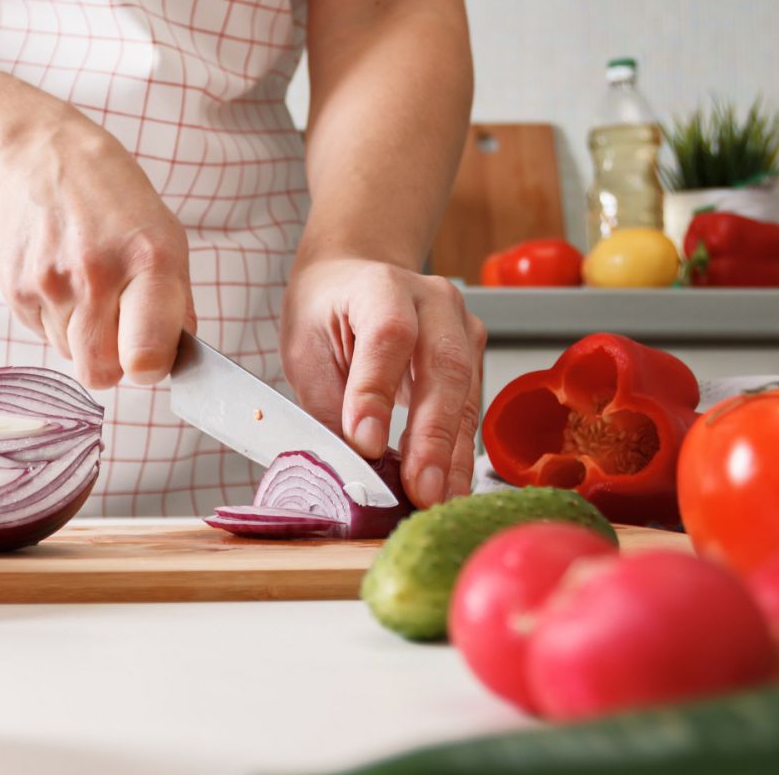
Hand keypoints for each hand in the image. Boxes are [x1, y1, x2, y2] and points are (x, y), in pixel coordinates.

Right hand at [0, 120, 194, 388]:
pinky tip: (61, 276)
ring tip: (86, 284)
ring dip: (82, 335)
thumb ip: (176, 304)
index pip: (145, 354)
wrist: (43, 157)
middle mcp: (95, 275)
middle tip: (118, 329)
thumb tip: (172, 360)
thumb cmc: (115, 201)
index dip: (149, 368)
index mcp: (147, 260)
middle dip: (112, 362)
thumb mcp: (166, 235)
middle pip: (100, 373)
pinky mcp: (15, 289)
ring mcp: (49, 283)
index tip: (150, 362)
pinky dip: (55, 318)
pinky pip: (42, 335)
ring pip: (70, 355)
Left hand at [280, 257, 485, 507]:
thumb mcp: (305, 351)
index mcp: (380, 286)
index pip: (388, 335)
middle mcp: (432, 300)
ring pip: (464, 393)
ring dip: (452, 454)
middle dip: (432, 436)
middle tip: (420, 489)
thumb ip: (327, 405)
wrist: (352, 279)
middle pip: (443, 366)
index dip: (376, 391)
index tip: (364, 444)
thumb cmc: (325, 313)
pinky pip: (469, 407)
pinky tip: (447, 485)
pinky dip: (457, 451)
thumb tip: (346, 469)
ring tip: (436, 500)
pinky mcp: (473, 354)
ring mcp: (461, 325)